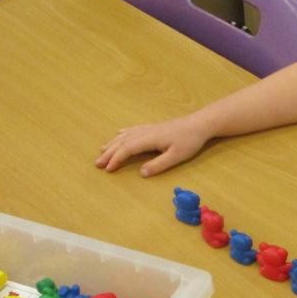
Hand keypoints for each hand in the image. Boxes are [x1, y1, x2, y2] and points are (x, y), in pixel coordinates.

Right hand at [95, 116, 209, 176]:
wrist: (199, 124)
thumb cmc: (189, 141)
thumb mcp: (176, 156)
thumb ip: (159, 165)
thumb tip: (141, 173)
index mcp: (149, 139)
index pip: (128, 149)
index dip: (116, 159)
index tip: (107, 169)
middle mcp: (145, 132)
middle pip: (122, 142)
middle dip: (109, 153)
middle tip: (97, 163)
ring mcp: (148, 128)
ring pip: (125, 135)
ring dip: (113, 143)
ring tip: (102, 151)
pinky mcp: (153, 127)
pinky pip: (132, 130)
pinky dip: (123, 134)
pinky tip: (118, 134)